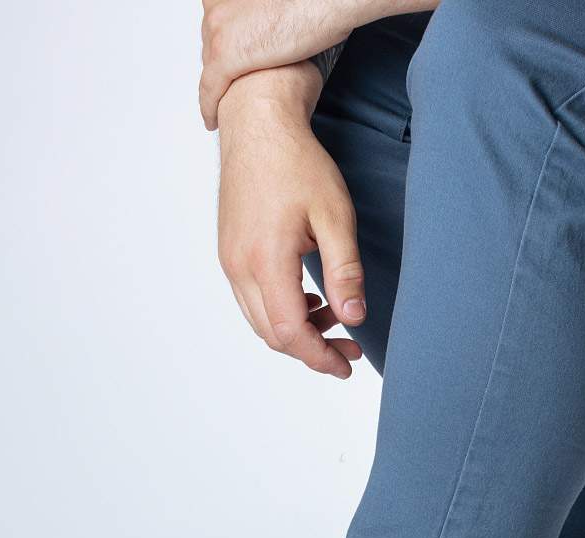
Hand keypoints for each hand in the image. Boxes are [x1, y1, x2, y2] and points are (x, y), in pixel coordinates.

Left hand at [200, 0, 357, 130]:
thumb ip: (268, 17)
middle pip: (210, 44)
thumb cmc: (310, 2)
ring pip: (209, 67)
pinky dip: (209, 107)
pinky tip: (212, 120)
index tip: (233, 59)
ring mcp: (217, 31)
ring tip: (226, 103)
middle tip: (234, 84)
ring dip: (218, 86)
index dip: (224, 44)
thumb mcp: (279, 5)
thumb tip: (277, 31)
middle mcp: (217, 9)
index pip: (217, 23)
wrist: (322, 4)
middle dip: (220, 65)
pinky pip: (210, 90)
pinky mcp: (224, 57)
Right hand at [217, 63, 365, 379]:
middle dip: (312, 350)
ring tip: (335, 319)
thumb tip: (354, 318)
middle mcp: (239, 267)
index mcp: (265, 260)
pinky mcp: (230, 254)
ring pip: (261, 322)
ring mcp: (230, 261)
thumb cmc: (298, 163)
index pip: (290, 333)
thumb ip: (345, 271)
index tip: (346, 366)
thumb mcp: (335, 216)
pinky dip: (282, 312)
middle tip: (349, 348)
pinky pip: (253, 301)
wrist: (258, 124)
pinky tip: (310, 300)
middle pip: (273, 335)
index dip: (319, 357)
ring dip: (297, 332)